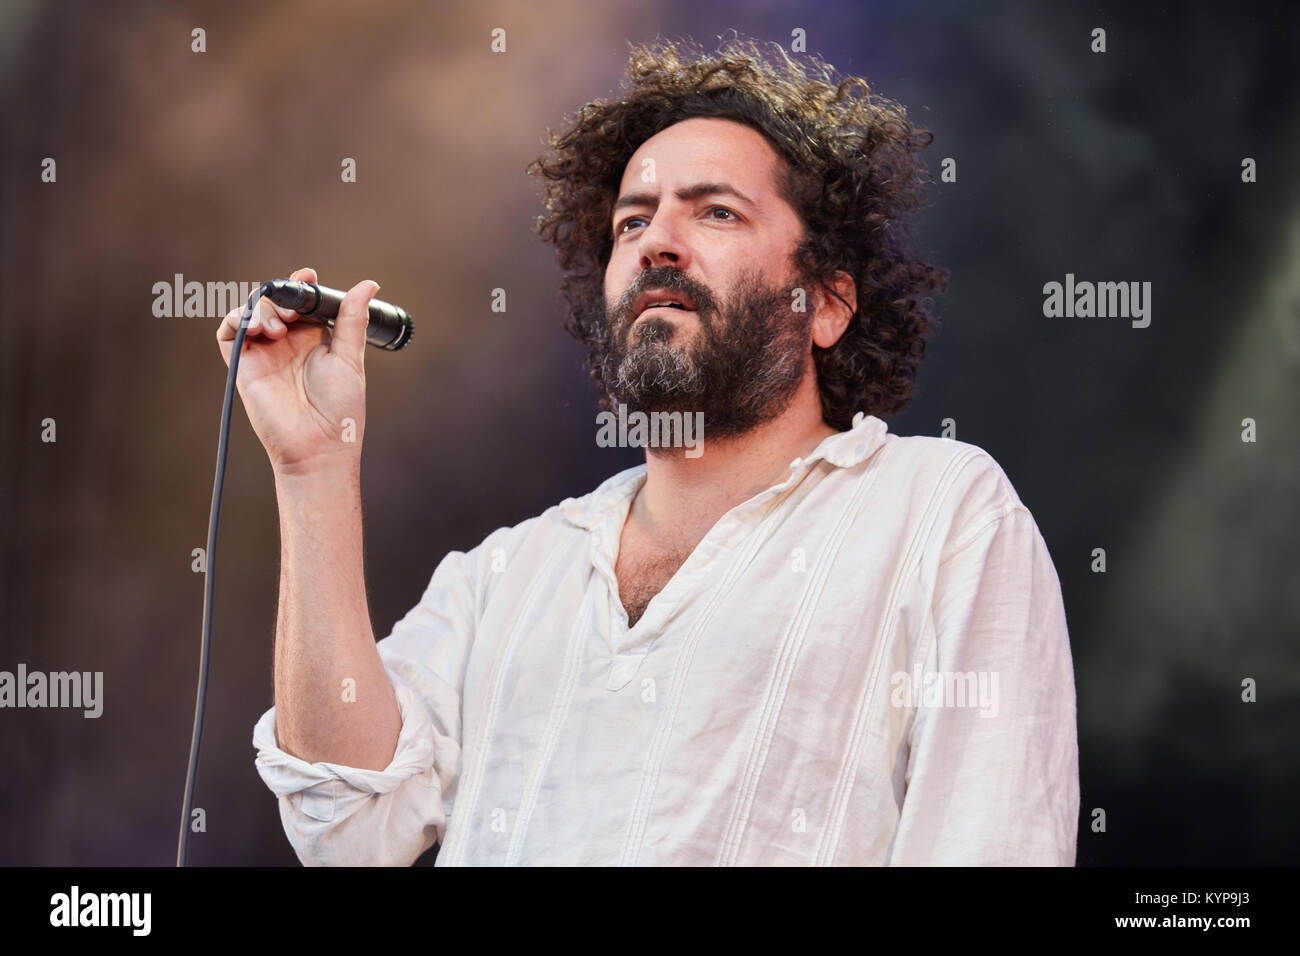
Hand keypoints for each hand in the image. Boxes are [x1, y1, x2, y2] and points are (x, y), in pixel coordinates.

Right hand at [215, 267, 378, 475]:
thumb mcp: (349, 358)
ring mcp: (264, 353)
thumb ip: (353, 319)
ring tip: (279, 328)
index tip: (309, 275)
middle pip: (276, 301)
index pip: (303, 302)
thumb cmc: (339, 409)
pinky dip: (238, 320)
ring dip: (263, 308)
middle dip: (283, 296)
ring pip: (253, 311)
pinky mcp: (244, 366)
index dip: (303, 285)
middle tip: (295, 312)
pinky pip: (229, 333)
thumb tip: (369, 285)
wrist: (318, 446)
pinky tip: (258, 328)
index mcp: (315, 339)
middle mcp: (288, 343)